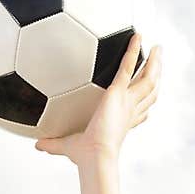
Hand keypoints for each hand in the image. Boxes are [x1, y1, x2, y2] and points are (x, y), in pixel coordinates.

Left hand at [34, 34, 161, 165]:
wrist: (94, 154)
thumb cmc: (84, 156)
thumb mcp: (67, 146)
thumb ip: (53, 144)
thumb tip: (36, 145)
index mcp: (122, 123)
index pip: (138, 113)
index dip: (145, 106)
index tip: (147, 101)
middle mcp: (129, 111)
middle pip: (149, 92)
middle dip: (155, 76)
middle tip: (158, 62)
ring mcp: (127, 100)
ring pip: (148, 79)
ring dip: (155, 63)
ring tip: (158, 48)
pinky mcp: (118, 92)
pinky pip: (128, 67)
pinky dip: (133, 51)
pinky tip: (137, 36)